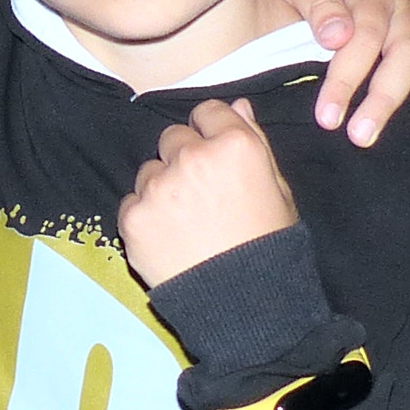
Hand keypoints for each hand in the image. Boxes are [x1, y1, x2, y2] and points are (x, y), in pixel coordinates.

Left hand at [118, 96, 298, 288]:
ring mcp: (158, 187)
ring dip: (162, 187)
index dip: (210, 132)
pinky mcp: (133, 216)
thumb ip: (256, 141)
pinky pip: (131, 202)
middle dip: (184, 159)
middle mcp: (193, 157)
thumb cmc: (269, 246)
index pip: (207, 112)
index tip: (214, 154)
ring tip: (185, 222)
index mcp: (235, 146)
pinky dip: (144, 216)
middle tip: (200, 195)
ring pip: (149, 170)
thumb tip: (238, 106)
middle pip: (173, 138)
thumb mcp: (278, 190)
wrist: (244, 304)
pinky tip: (168, 238)